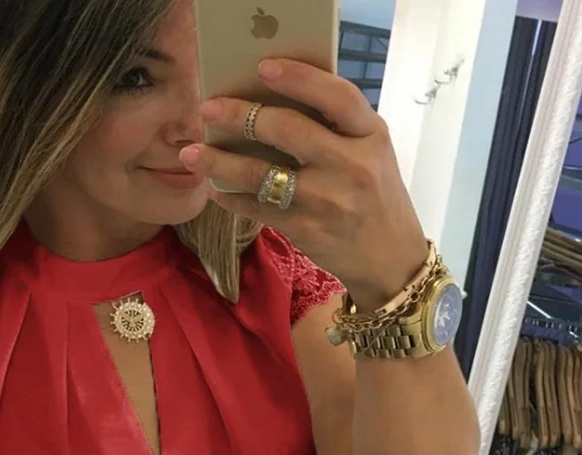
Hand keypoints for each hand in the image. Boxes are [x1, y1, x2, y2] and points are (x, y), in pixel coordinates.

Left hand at [179, 58, 429, 310]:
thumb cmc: (376, 197)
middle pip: (287, 129)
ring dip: (219, 162)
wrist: (390, 259)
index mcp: (371, 135)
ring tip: (191, 154)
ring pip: (260, 174)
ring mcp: (326, 201)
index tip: (262, 68)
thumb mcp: (372, 153)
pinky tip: (216, 190)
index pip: (336, 95)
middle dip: (239, 115)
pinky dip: (232, 199)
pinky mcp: (306, 229)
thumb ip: (338, 128)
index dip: (299, 78)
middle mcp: (350, 165)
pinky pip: (257, 209)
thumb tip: (275, 101)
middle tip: (207, 109)